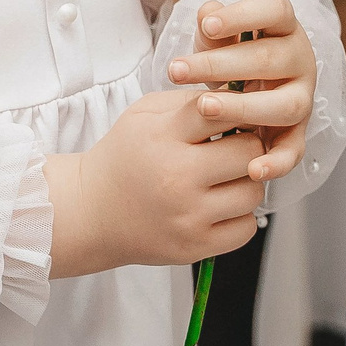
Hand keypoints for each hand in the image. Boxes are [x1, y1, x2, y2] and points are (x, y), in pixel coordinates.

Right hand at [45, 90, 264, 276]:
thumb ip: (189, 101)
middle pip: (249, 152)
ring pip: (253, 192)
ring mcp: (188, 217)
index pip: (220, 111)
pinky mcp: (195, 247)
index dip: (234, 109)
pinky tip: (220, 206)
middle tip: (234, 148)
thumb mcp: (144, 114)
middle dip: (247, 145)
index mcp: (163, 137)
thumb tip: (237, 98)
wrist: (92, 212)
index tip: (232, 116)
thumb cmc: (124, 157)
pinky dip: (240, 216)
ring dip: (246, 182)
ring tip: (225, 178)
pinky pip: (247, 228)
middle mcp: (177, 178)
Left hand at [168, 0, 319, 186]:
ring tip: (204, 107)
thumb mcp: (216, 40)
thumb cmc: (228, 59)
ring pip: (285, 105)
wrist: (243, 94)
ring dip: (243, 107)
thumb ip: (213, 27)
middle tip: (178, 70)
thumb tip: (207, 15)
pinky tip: (251, 169)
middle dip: (221, 65)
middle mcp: (300, 60)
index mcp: (283, 27)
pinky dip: (276, 162)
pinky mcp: (297, 134)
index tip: (207, 26)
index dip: (244, 15)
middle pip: (271, 58)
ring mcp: (301, 98)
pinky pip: (293, 150)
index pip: (275, 9)